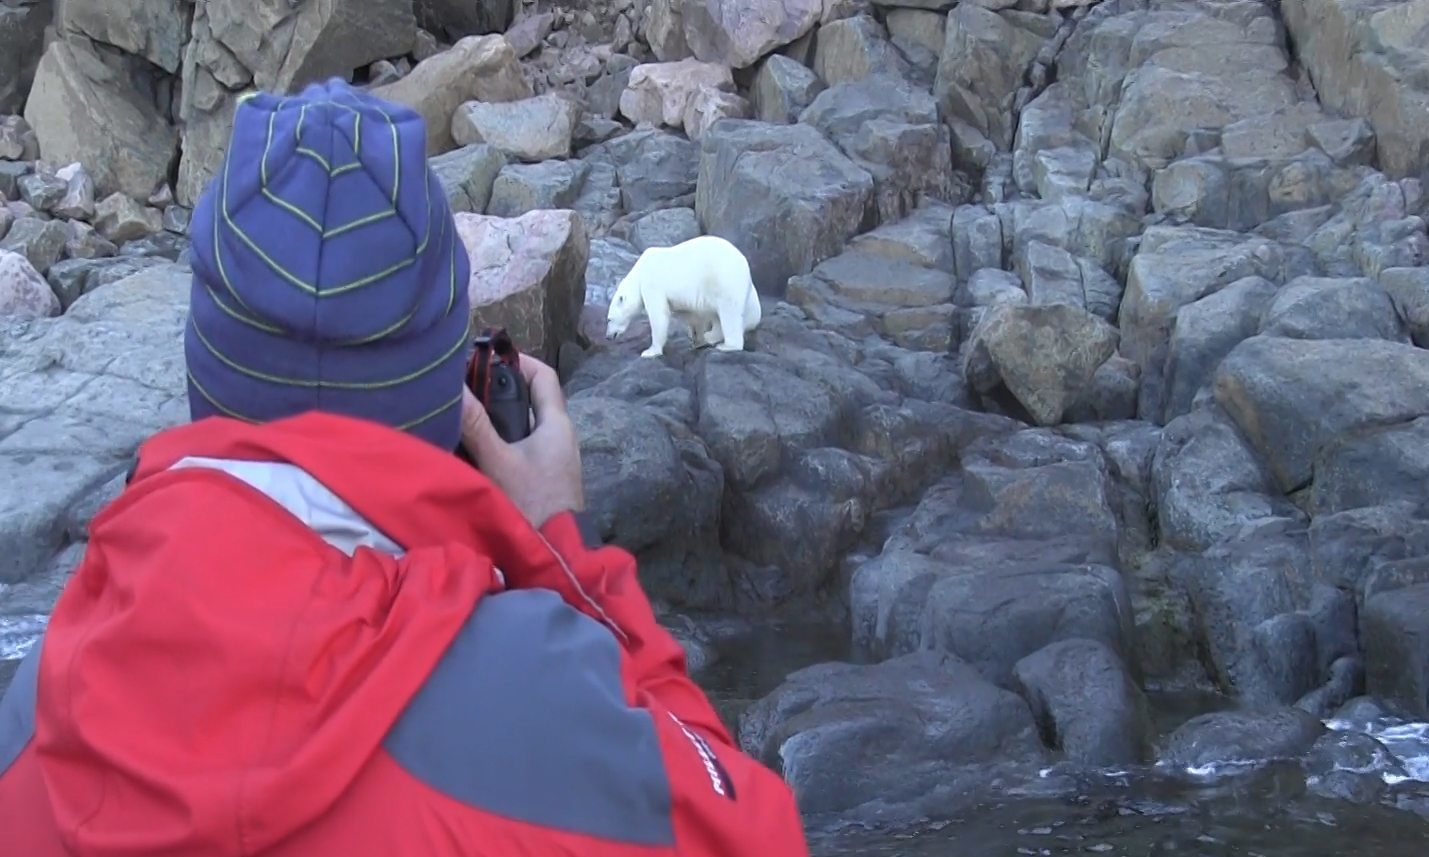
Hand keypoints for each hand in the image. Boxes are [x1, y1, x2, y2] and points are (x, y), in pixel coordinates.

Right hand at [459, 354, 584, 526]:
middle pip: (533, 398)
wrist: (556, 554)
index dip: (519, 361)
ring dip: (500, 417)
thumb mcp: (498, 463)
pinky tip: (479, 449)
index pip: (545, 376)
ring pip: (527, 424)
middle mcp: (562, 437)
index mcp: (557, 425)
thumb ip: (476, 426)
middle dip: (502, 390)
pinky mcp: (547, 478)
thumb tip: (453, 389)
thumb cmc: (533, 506)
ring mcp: (556, 459)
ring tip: (467, 415)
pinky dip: (504, 440)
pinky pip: (525, 447)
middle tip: (467, 388)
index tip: (487, 359)